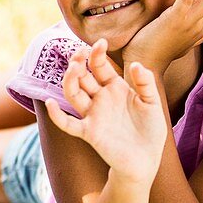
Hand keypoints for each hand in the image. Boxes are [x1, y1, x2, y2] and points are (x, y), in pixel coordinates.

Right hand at [45, 39, 167, 183]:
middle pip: (82, 77)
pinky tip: (50, 104)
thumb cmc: (150, 131)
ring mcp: (92, 115)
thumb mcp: (153, 103)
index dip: (97, 54)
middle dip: (78, 63)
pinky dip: (56, 115)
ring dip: (70, 81)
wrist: (146, 159)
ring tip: (73, 69)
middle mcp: (100, 99)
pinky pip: (68, 124)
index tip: (100, 43)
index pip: (100, 66)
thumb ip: (145, 83)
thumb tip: (136, 64)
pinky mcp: (89, 132)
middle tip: (79, 53)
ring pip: (73, 95)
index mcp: (114, 88)